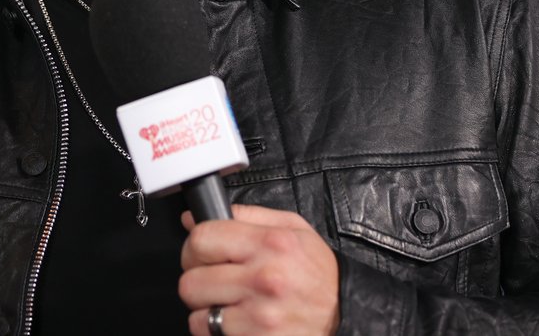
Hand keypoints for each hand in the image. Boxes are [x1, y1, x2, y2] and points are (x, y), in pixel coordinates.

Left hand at [179, 204, 338, 335]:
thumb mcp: (292, 228)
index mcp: (271, 243)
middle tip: (216, 280)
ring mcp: (261, 316)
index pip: (201, 239)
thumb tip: (193, 218)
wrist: (347, 313)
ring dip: (207, 311)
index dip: (195, 247)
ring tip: (229, 304)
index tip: (203, 253)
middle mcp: (264, 279)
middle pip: (191, 280)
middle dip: (198, 280)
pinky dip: (218, 332)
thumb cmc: (318, 272)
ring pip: (197, 315)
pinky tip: (237, 322)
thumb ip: (244, 215)